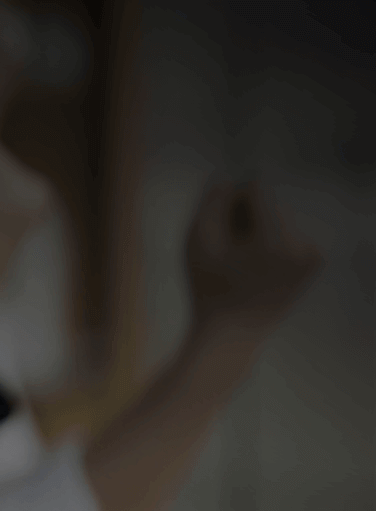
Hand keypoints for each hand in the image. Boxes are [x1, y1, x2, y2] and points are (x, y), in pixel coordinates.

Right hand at [186, 181, 320, 334]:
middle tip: (229, 253)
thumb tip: (227, 177)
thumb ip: (210, 203)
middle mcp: (304, 244)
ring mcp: (314, 254)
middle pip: (270, 203)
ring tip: (241, 263)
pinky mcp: (315, 261)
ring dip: (256, 230)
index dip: (231, 203)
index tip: (222, 230)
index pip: (257, 188)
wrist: (234, 333)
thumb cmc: (209, 287)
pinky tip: (256, 266)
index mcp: (277, 240)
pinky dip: (269, 241)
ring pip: (278, 217)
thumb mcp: (196, 241)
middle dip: (246, 218)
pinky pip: (288, 232)